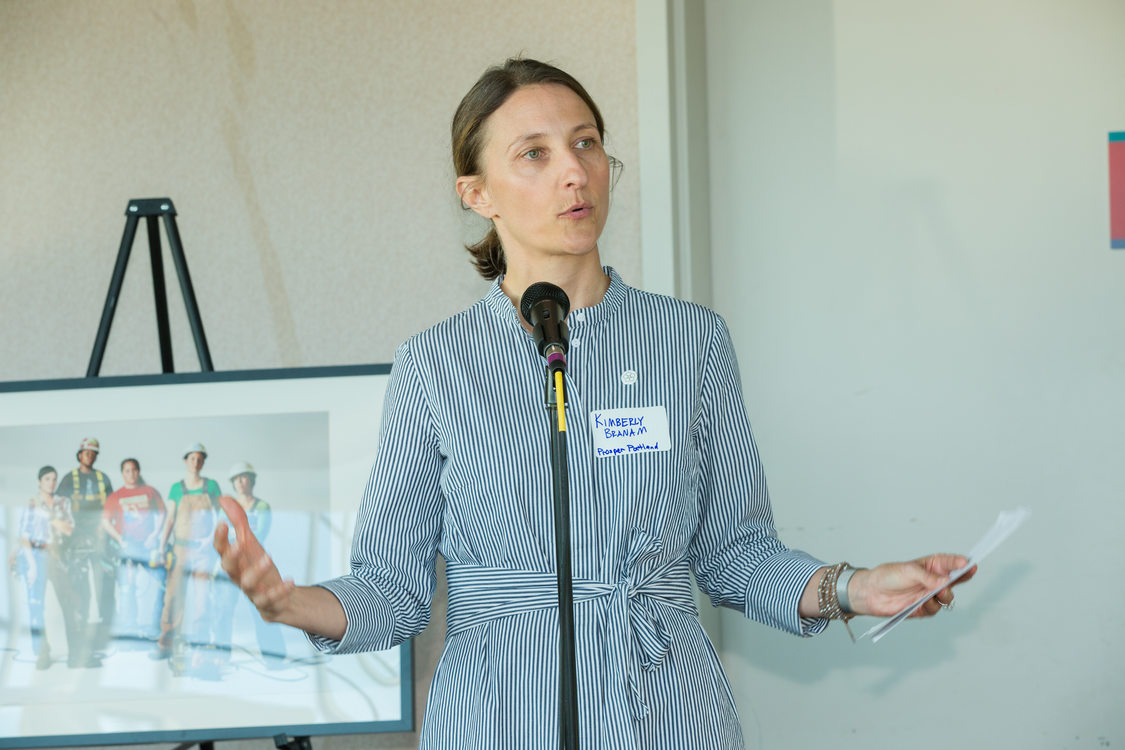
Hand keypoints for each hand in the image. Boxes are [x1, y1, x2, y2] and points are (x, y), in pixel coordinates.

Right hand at [214, 495, 295, 621]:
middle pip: (228, 568)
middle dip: (232, 555)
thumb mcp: (250, 543)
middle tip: (240, 542)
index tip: (222, 523)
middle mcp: (239, 576)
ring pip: (248, 584)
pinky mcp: (266, 603)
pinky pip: (270, 599)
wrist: (279, 598)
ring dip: (257, 571)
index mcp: (234, 561)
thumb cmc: (258, 567)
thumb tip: (223, 498)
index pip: (221, 550)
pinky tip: (290, 581)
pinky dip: (279, 591)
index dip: (220, 538)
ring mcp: (252, 591)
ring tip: (269, 557)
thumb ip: (238, 521)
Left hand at [851, 554, 976, 617]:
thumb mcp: (908, 571)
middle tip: (963, 575)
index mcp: (930, 566)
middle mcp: (933, 580)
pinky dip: (931, 605)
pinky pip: (935, 608)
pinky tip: (923, 602)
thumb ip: (927, 577)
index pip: (949, 563)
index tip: (969, 563)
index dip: (960, 563)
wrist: (872, 593)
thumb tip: (946, 582)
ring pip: (947, 597)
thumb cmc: (888, 576)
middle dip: (962, 578)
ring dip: (945, 594)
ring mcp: (929, 594)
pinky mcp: (923, 608)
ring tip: (938, 591)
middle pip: (955, 580)